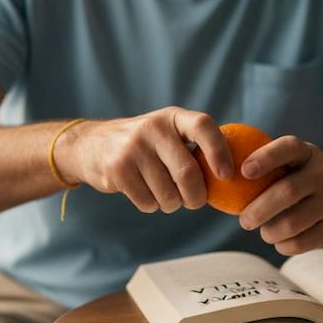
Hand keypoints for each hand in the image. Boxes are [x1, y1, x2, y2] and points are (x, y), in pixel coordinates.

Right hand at [61, 107, 230, 213]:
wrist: (91, 145)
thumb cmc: (145, 146)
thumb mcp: (167, 134)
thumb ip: (194, 148)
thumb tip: (231, 179)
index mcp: (172, 117)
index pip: (203, 126)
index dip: (219, 151)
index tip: (226, 175)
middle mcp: (153, 128)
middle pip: (187, 172)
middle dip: (196, 196)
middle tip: (195, 202)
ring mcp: (132, 148)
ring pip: (168, 194)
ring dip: (172, 204)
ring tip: (166, 196)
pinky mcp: (117, 169)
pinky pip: (148, 203)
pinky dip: (152, 206)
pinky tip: (145, 194)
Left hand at [236, 136, 322, 254]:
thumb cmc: (310, 183)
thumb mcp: (298, 166)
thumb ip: (269, 168)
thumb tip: (218, 176)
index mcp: (309, 154)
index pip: (288, 148)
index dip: (265, 158)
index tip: (244, 171)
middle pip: (287, 192)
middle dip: (259, 209)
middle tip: (244, 221)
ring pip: (293, 222)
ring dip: (271, 232)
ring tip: (265, 232)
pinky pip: (303, 242)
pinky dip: (285, 246)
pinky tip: (280, 242)